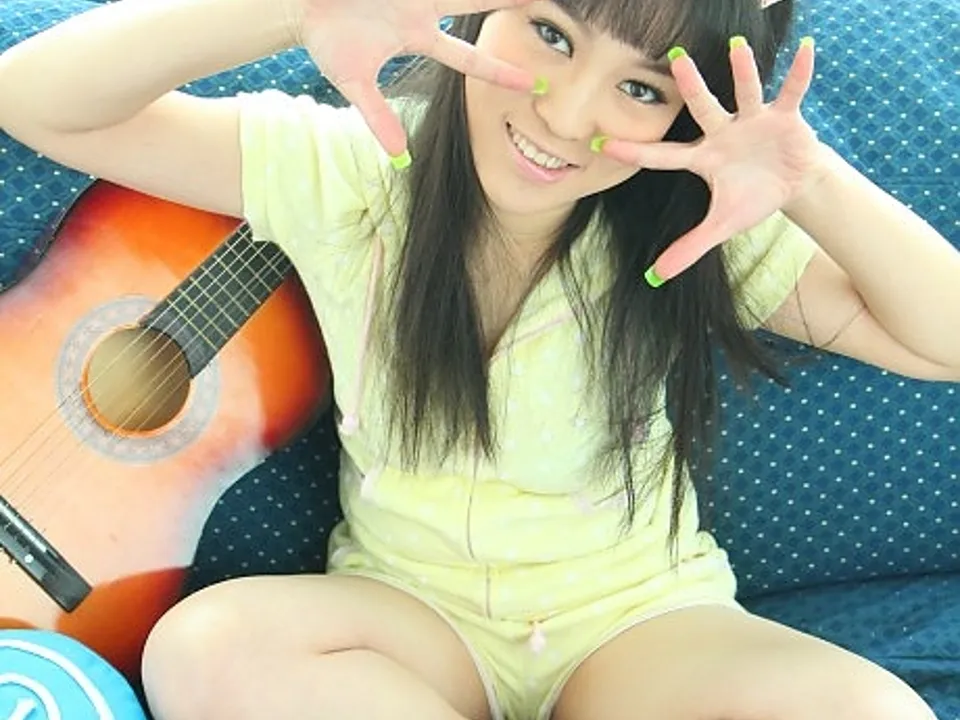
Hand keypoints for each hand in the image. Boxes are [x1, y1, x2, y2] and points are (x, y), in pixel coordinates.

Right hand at [291, 0, 536, 158]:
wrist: (299, 7)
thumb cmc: (328, 41)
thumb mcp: (354, 83)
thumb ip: (378, 118)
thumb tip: (398, 156)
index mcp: (417, 35)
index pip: (468, 58)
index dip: (499, 71)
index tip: (532, 82)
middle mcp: (421, 7)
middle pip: (475, 3)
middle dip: (507, 1)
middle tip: (541, 2)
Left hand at [600, 37, 823, 285]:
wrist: (793, 185)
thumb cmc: (751, 198)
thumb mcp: (721, 225)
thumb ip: (689, 247)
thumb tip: (656, 277)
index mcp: (704, 158)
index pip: (663, 156)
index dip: (635, 152)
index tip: (603, 143)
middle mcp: (724, 133)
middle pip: (704, 108)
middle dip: (692, 85)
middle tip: (677, 59)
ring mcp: (754, 120)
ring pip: (746, 93)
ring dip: (744, 71)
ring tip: (737, 47)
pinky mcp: (785, 116)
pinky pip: (792, 91)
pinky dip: (799, 72)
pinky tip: (805, 49)